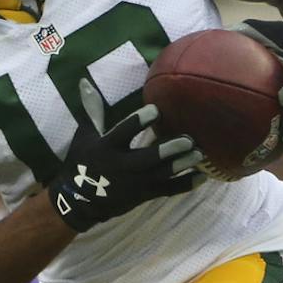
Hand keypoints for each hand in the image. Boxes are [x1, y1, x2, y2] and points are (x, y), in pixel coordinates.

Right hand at [46, 78, 201, 231]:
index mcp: (106, 148)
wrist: (79, 201)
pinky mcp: (143, 196)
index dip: (139, 122)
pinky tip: (202, 177)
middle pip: (148, 158)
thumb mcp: (84, 136)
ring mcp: (134, 184)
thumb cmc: (82, 162)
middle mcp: (122, 167)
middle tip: (188, 139)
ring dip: (181, 165)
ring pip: (161, 175)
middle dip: (168, 150)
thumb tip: (84, 81)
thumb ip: (91, 109)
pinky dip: (185, 185)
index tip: (156, 110)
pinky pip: (167, 191)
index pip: (124, 133)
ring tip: (199, 154)